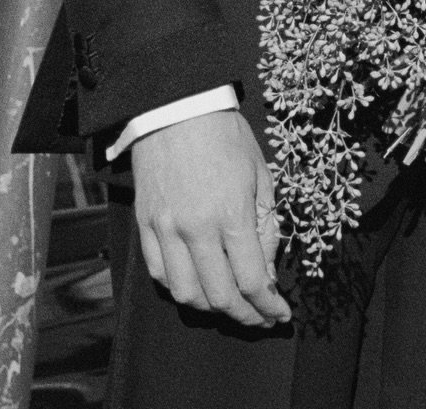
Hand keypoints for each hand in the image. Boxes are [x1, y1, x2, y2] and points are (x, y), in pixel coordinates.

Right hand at [130, 109, 290, 327]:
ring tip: (230, 303)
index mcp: (231, 213)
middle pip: (219, 297)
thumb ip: (266, 226)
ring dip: (211, 307)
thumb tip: (266, 271)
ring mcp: (166, 229)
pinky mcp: (145, 225)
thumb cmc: (226, 136)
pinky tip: (197, 284)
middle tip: (260, 316)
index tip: (280, 315)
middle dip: (245, 315)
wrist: (178, 108)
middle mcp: (196, 228)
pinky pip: (159, 274)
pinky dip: (180, 288)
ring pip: (186, 294)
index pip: (251, 280)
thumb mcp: (260, 174)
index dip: (268, 306)